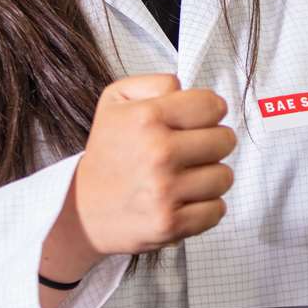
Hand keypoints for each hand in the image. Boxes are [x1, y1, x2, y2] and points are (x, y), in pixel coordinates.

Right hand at [60, 74, 236, 261]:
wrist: (82, 208)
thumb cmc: (107, 151)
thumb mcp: (116, 100)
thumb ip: (157, 83)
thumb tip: (187, 89)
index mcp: (147, 117)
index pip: (213, 105)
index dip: (210, 112)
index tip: (199, 121)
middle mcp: (158, 152)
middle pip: (225, 140)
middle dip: (213, 143)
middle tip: (191, 151)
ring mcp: (165, 191)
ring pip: (225, 176)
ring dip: (210, 177)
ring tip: (187, 177)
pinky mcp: (170, 223)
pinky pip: (217, 210)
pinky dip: (206, 207)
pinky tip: (184, 200)